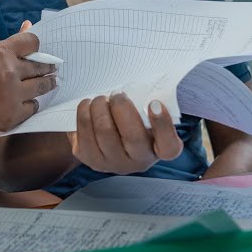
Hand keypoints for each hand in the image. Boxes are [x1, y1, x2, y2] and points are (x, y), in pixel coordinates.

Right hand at [0, 29, 57, 135]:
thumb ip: (7, 45)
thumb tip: (28, 26)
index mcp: (0, 52)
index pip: (33, 42)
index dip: (35, 46)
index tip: (36, 51)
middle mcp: (10, 72)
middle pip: (40, 66)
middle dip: (46, 67)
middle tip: (50, 68)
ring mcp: (12, 96)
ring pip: (40, 87)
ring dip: (45, 84)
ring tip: (49, 82)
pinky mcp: (12, 115)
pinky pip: (33, 107)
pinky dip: (30, 104)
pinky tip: (27, 101)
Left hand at [68, 94, 182, 174]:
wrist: (110, 140)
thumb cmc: (133, 122)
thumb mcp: (147, 118)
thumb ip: (147, 107)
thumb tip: (139, 88)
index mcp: (159, 149)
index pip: (168, 146)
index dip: (162, 125)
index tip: (154, 103)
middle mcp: (138, 161)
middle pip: (132, 136)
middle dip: (121, 107)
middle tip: (117, 95)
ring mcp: (113, 163)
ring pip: (104, 132)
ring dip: (99, 107)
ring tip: (100, 99)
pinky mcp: (90, 160)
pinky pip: (84, 134)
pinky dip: (83, 113)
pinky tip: (87, 106)